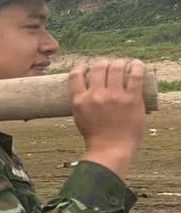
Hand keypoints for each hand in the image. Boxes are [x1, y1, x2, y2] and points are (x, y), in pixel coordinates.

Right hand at [69, 58, 146, 180]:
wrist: (110, 149)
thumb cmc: (95, 137)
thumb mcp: (79, 118)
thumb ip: (82, 103)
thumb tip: (86, 91)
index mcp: (80, 101)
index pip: (75, 75)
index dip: (81, 67)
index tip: (87, 68)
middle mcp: (95, 96)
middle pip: (98, 67)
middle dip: (103, 64)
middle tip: (108, 67)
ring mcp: (114, 96)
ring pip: (116, 67)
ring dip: (119, 63)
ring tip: (122, 66)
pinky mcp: (132, 98)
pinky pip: (135, 75)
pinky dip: (137, 66)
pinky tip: (137, 64)